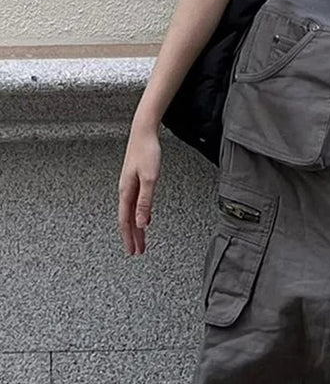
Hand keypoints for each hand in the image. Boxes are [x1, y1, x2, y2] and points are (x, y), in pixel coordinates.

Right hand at [118, 118, 161, 255]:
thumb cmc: (146, 151)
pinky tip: (146, 219)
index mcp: (126, 192)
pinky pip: (136, 204)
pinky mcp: (135, 181)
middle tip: (137, 251)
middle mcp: (125, 190)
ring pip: (132, 213)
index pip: (126, 221)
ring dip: (137, 227)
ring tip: (141, 240)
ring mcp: (130, 186)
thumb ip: (145, 202)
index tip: (133, 251)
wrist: (143, 132)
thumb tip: (142, 223)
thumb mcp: (150, 179)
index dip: (129, 237)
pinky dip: (140, 215)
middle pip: (128, 220)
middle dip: (133, 237)